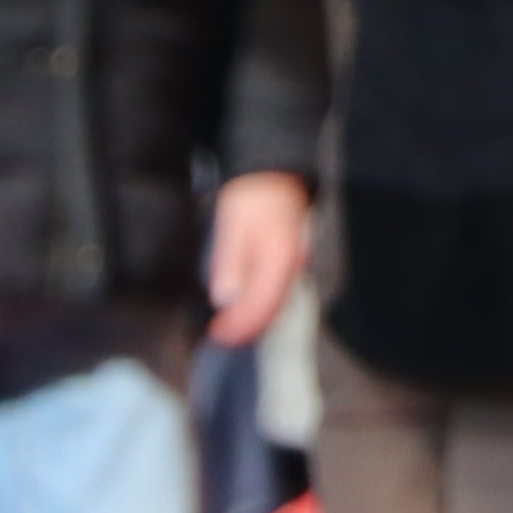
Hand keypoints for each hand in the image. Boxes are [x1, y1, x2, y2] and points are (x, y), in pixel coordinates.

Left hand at [207, 170, 311, 345]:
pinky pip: (278, 294)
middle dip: (245, 329)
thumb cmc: (252, 196)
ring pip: (276, 306)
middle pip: (271, 311)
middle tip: (220, 336)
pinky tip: (245, 310)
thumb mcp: (232, 225)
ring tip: (228, 329)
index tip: (218, 334)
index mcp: (277, 257)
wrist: (274, 175)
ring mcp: (294, 266)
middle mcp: (291, 266)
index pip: (260, 305)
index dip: (239, 326)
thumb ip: (230, 263)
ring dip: (253, 321)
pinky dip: (261, 308)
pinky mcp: (290, 264)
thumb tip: (225, 298)